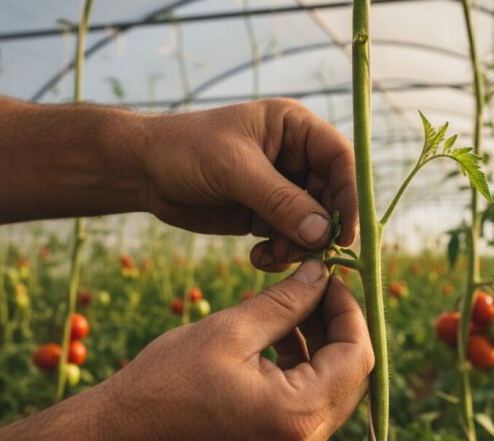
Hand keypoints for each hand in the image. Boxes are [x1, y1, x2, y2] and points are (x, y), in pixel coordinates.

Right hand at [94, 260, 373, 440]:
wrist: (117, 439)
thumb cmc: (163, 383)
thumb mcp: (229, 330)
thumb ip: (285, 302)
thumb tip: (321, 274)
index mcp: (295, 415)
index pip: (356, 357)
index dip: (349, 312)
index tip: (330, 279)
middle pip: (351, 378)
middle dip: (338, 329)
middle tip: (315, 289)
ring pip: (332, 393)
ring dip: (320, 348)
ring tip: (291, 310)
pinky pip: (308, 409)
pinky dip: (303, 372)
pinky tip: (277, 340)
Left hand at [139, 99, 357, 271]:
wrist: (143, 170)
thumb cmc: (186, 150)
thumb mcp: (234, 170)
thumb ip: (280, 201)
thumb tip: (324, 233)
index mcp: (296, 128)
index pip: (341, 160)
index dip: (350, 195)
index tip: (345, 232)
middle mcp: (296, 157)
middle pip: (332, 197)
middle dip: (322, 228)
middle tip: (308, 253)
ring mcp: (282, 188)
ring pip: (312, 224)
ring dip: (300, 246)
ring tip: (273, 254)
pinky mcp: (265, 215)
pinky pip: (289, 239)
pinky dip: (281, 253)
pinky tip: (258, 258)